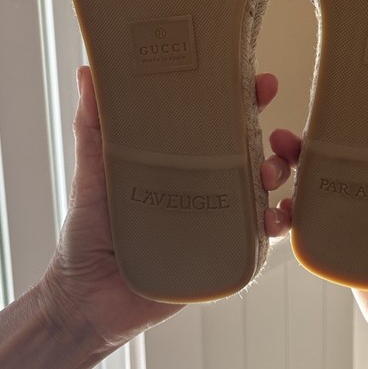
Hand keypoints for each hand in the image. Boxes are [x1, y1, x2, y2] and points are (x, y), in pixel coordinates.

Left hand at [39, 66, 287, 351]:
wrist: (85, 298)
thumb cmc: (87, 232)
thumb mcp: (92, 171)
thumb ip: (93, 124)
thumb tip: (89, 70)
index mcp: (182, 160)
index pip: (222, 122)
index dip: (246, 100)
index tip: (262, 82)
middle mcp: (206, 187)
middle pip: (256, 154)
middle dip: (280, 139)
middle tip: (281, 134)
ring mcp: (219, 221)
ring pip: (267, 191)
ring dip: (282, 176)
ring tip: (272, 174)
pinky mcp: (223, 256)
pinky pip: (262, 239)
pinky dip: (279, 224)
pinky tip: (276, 217)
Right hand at [269, 103, 367, 368]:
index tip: (348, 90)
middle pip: (350, 157)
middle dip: (318, 140)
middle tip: (293, 130)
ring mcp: (365, 224)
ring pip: (326, 186)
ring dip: (297, 170)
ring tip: (277, 159)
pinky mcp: (345, 251)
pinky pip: (315, 226)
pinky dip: (292, 213)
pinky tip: (278, 203)